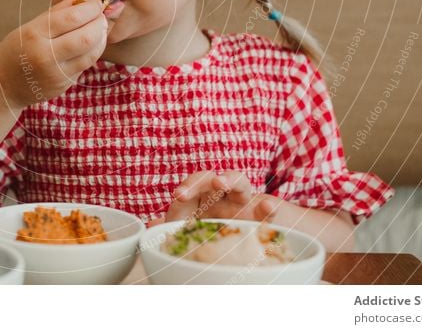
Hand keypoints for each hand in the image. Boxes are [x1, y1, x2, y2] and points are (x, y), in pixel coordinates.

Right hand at [0, 0, 108, 109]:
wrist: (2, 87)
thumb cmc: (15, 51)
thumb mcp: (29, 27)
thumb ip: (55, 13)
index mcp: (34, 35)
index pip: (71, 18)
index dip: (90, 8)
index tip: (97, 2)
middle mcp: (45, 55)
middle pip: (86, 37)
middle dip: (100, 23)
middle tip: (102, 15)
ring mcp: (56, 74)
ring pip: (91, 54)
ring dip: (101, 38)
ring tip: (100, 28)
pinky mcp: (63, 86)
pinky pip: (84, 66)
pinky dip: (92, 52)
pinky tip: (91, 44)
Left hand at [158, 170, 280, 223]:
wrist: (241, 244)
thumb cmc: (208, 232)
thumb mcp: (188, 230)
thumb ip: (171, 225)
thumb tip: (151, 225)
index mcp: (203, 195)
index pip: (195, 183)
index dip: (188, 186)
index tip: (179, 196)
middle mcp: (222, 195)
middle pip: (214, 178)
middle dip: (207, 179)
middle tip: (206, 183)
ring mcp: (242, 203)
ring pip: (241, 183)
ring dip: (232, 180)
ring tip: (222, 182)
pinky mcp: (260, 218)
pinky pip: (267, 210)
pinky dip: (269, 208)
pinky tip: (268, 208)